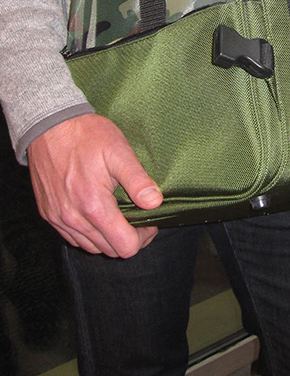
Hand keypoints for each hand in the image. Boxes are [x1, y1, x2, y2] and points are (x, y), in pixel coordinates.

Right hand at [28, 113, 162, 257]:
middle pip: (109, 250)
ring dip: (108, 238)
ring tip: (120, 216)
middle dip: (128, 238)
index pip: (125, 246)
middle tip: (138, 218)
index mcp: (94, 206)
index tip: (149, 221)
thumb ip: (137, 180)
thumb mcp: (118, 151)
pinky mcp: (48, 214)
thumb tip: (155, 202)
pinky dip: (89, 234)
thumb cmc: (86, 135)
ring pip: (91, 247)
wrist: (49, 125)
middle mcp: (73, 219)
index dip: (143, 237)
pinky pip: (72, 238)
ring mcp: (58, 218)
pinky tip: (98, 215)